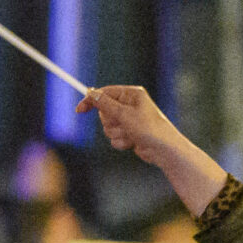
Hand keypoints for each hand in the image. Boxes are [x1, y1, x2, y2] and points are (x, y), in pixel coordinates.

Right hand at [74, 85, 229, 216]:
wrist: (163, 150)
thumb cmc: (148, 128)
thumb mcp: (123, 114)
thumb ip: (104, 104)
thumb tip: (90, 93)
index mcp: (131, 94)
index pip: (105, 93)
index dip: (91, 101)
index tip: (79, 110)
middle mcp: (130, 105)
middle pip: (104, 112)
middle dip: (110, 122)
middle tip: (122, 124)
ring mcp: (130, 120)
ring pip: (107, 127)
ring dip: (116, 133)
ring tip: (130, 135)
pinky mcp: (129, 133)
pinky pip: (114, 137)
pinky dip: (121, 141)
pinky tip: (132, 143)